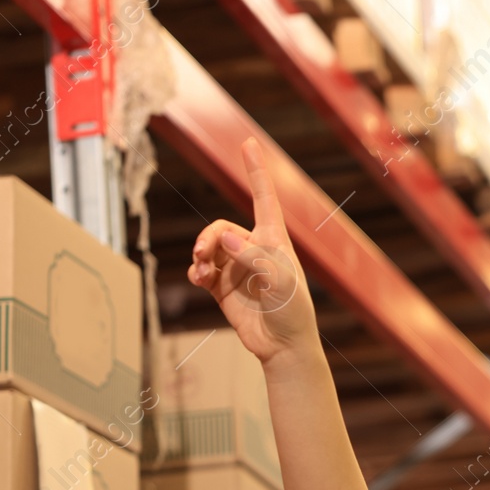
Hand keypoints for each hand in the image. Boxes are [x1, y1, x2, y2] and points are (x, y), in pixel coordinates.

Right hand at [188, 135, 316, 364]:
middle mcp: (254, 249)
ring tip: (200, 269)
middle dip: (208, 236)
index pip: (264, 198)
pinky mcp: (223, 288)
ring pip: (209, 247)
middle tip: (202, 254)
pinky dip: (196, 271)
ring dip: (200, 254)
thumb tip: (225, 239)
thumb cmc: (292, 311)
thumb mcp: (281, 282)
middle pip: (222, 227)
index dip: (256, 171)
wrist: (283, 347)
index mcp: (275, 241)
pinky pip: (203, 270)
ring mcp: (237, 268)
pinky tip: (198, 279)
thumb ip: (254, 258)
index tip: (248, 142)